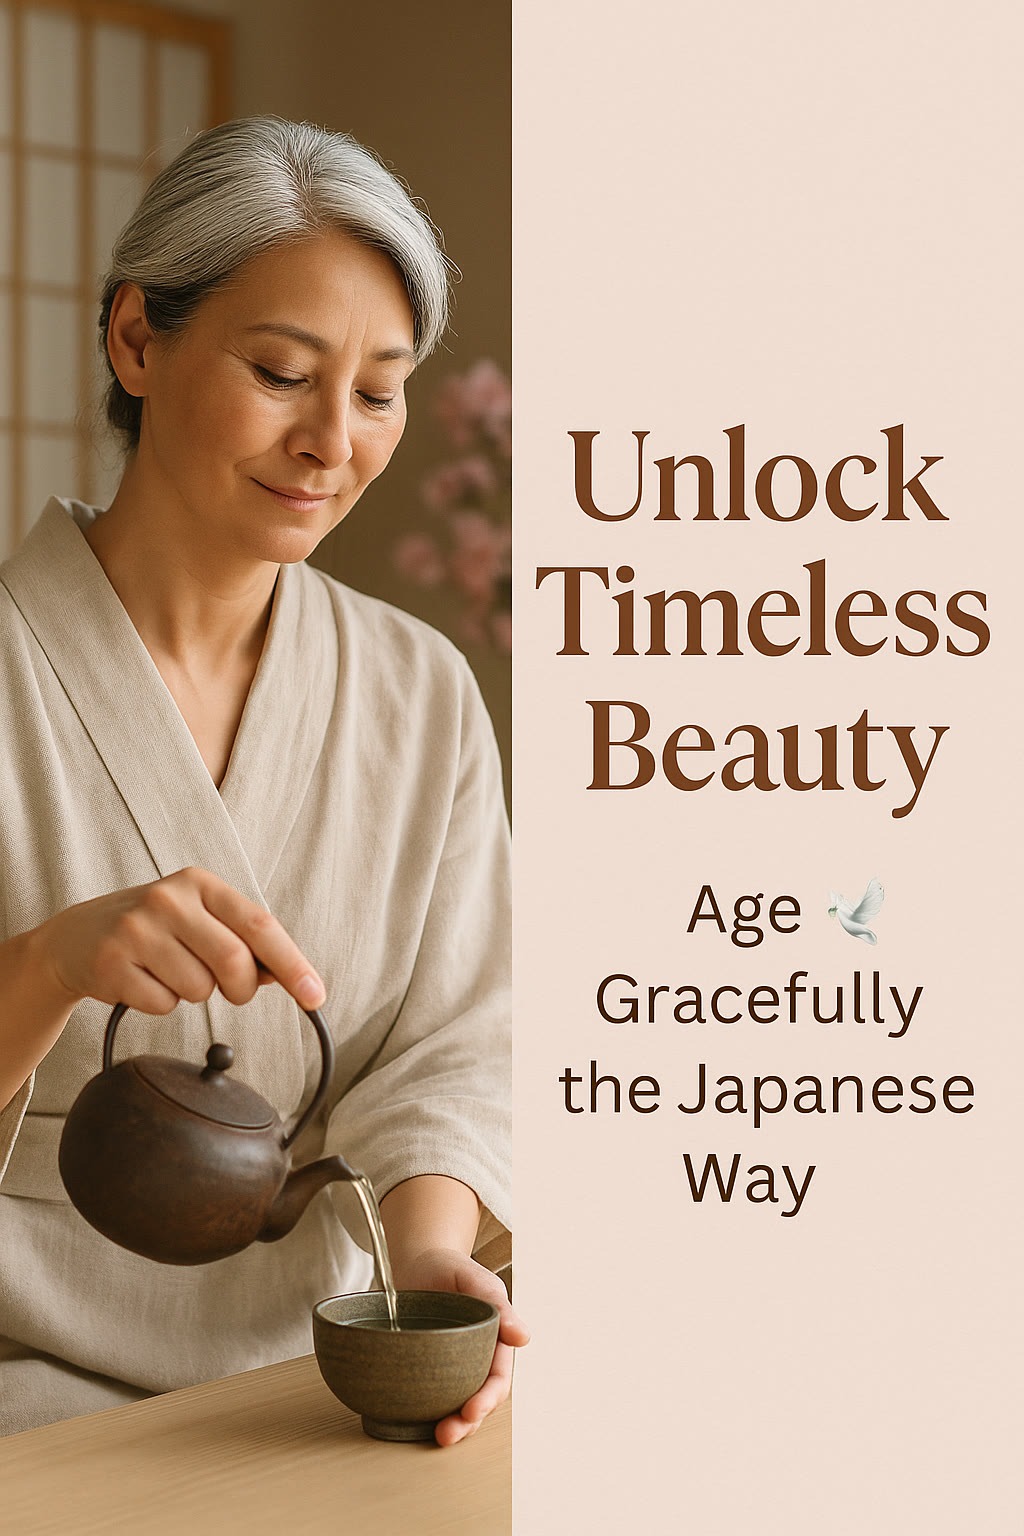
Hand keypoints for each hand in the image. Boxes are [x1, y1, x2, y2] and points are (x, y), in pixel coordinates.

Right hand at [37, 866, 325, 1013]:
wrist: (73, 939)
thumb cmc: (153, 931)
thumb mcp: (198, 920)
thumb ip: (242, 942)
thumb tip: (291, 976)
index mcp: (200, 883)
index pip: (259, 925)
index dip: (293, 964)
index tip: (316, 996)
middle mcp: (169, 898)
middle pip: (233, 962)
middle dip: (240, 988)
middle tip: (229, 989)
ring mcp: (136, 928)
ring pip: (198, 989)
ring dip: (193, 994)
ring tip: (167, 972)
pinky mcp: (110, 962)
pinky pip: (162, 1004)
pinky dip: (160, 1003)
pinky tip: (141, 981)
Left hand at [390, 1246, 528, 1447]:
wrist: (417, 1263)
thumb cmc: (451, 1267)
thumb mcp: (474, 1278)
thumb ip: (496, 1301)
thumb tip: (523, 1338)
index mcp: (495, 1340)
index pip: (498, 1378)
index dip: (488, 1398)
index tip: (471, 1410)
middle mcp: (477, 1359)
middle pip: (480, 1399)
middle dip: (467, 1422)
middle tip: (445, 1435)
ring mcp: (452, 1367)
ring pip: (458, 1404)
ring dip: (452, 1424)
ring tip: (437, 1437)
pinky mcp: (428, 1370)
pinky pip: (432, 1397)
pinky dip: (426, 1414)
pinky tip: (414, 1424)